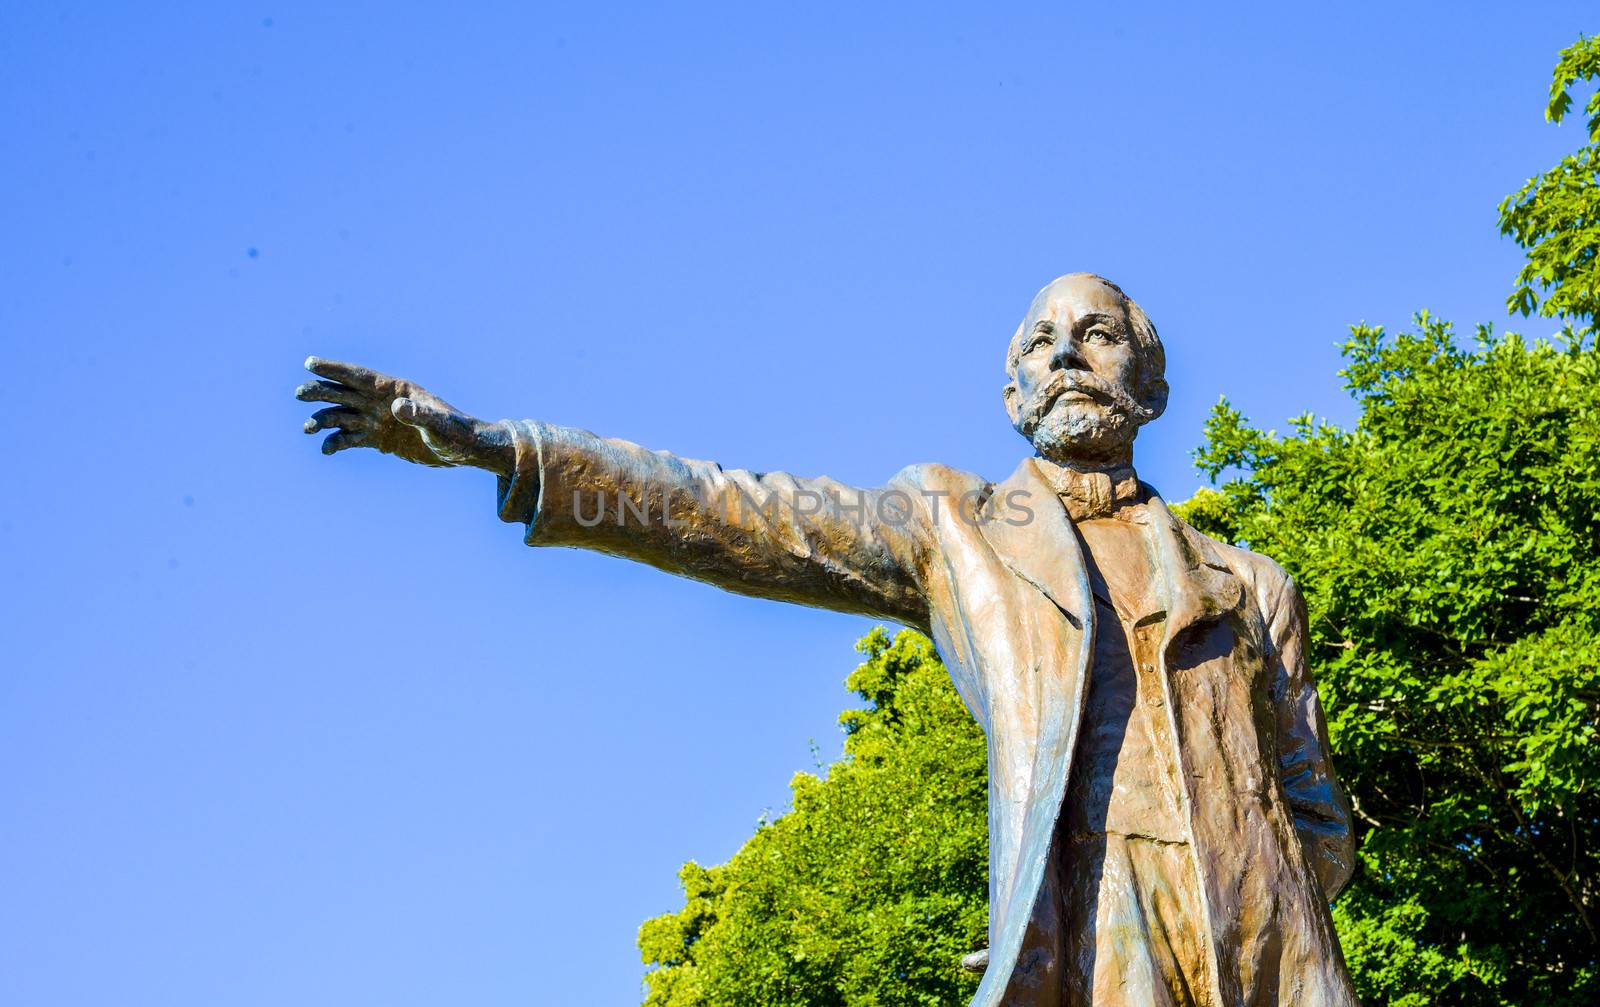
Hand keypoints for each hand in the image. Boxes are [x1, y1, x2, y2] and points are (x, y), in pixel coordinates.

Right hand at [296, 357, 512, 473]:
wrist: (463, 450)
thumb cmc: (456, 432)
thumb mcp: (439, 424)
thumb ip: (419, 414)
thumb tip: (396, 407)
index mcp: (395, 389)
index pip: (359, 376)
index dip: (334, 369)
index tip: (309, 363)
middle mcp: (382, 402)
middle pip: (344, 392)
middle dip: (321, 391)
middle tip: (298, 394)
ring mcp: (378, 420)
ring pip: (342, 416)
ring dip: (323, 420)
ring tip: (307, 429)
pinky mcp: (378, 440)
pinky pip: (350, 439)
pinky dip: (336, 443)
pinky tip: (326, 450)